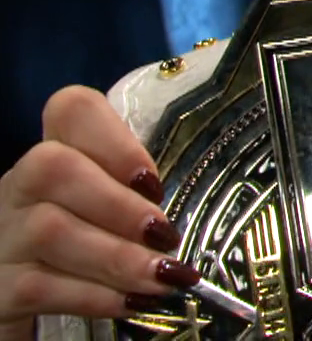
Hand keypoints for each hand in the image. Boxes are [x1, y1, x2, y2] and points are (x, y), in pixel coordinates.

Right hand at [0, 87, 200, 340]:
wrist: (25, 300)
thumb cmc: (85, 248)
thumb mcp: (108, 211)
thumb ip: (137, 197)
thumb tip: (192, 213)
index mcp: (54, 156)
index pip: (70, 109)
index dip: (113, 138)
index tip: (152, 180)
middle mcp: (19, 188)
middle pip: (53, 167)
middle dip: (118, 203)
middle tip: (164, 234)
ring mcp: (2, 236)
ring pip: (49, 230)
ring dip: (117, 256)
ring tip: (162, 276)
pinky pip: (40, 285)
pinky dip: (94, 296)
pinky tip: (131, 302)